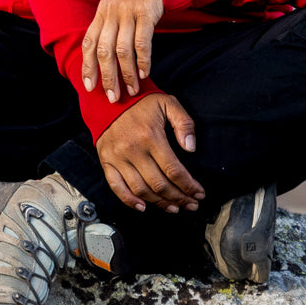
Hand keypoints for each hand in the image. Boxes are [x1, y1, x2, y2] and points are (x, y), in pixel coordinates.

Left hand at [82, 0, 163, 101]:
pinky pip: (142, 42)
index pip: (89, 43)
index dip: (88, 66)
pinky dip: (143, 60)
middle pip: (104, 50)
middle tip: (112, 96)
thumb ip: (109, 25)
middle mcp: (111, 12)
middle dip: (107, 77)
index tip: (89, 86)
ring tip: (131, 90)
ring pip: (122, 49)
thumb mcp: (117, 5)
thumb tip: (103, 55)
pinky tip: (144, 73)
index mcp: (101, 12)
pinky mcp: (146, 13)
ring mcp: (128, 12)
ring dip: (127, 73)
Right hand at [95, 93, 205, 212]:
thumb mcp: (168, 103)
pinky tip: (144, 207)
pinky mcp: (106, 161)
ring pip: (141, 190)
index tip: (199, 193)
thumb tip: (191, 148)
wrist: (111, 97)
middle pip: (159, 184)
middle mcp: (133, 149)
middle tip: (191, 204)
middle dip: (179, 198)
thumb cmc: (141, 102)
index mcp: (150, 136)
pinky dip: (130, 201)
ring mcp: (118, 157)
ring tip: (174, 207)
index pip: (174, 170)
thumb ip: (183, 123)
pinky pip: (117, 187)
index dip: (189, 186)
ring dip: (160, 203)